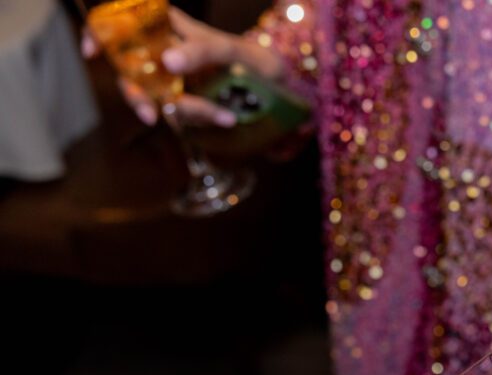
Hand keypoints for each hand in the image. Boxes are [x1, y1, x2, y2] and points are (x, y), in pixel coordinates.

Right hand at [82, 8, 281, 126]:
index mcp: (172, 28)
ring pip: (157, 99)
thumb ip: (202, 50)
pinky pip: (183, 116)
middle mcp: (167, 54)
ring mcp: (177, 82)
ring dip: (184, 112)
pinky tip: (228, 119)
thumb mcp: (235, 49)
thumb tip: (166, 62)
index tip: (92, 50)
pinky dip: (202, 120)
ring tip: (223, 116)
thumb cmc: (259, 60)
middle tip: (150, 115)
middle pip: (131, 71)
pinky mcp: (191, 106)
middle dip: (137, 95)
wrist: (286, 89)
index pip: (126, 24)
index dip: (101, 33)